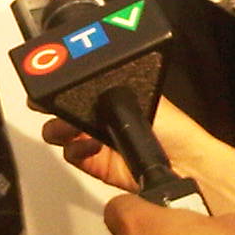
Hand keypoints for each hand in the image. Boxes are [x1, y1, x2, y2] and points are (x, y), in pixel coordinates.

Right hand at [41, 97, 222, 195]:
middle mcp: (104, 116)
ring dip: (60, 129)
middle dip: (55, 105)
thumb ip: (113, 83)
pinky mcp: (96, 164)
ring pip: (63, 132)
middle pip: (65, 108)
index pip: (79, 87)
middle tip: (50, 104)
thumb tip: (86, 69)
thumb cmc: (173, 128)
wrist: (184, 165)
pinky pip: (73, 156)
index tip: (50, 83)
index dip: (63, 85)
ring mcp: (98, 141)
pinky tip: (86, 146)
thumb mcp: (141, 92)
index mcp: (114, 95)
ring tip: (69, 128)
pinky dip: (73, 151)